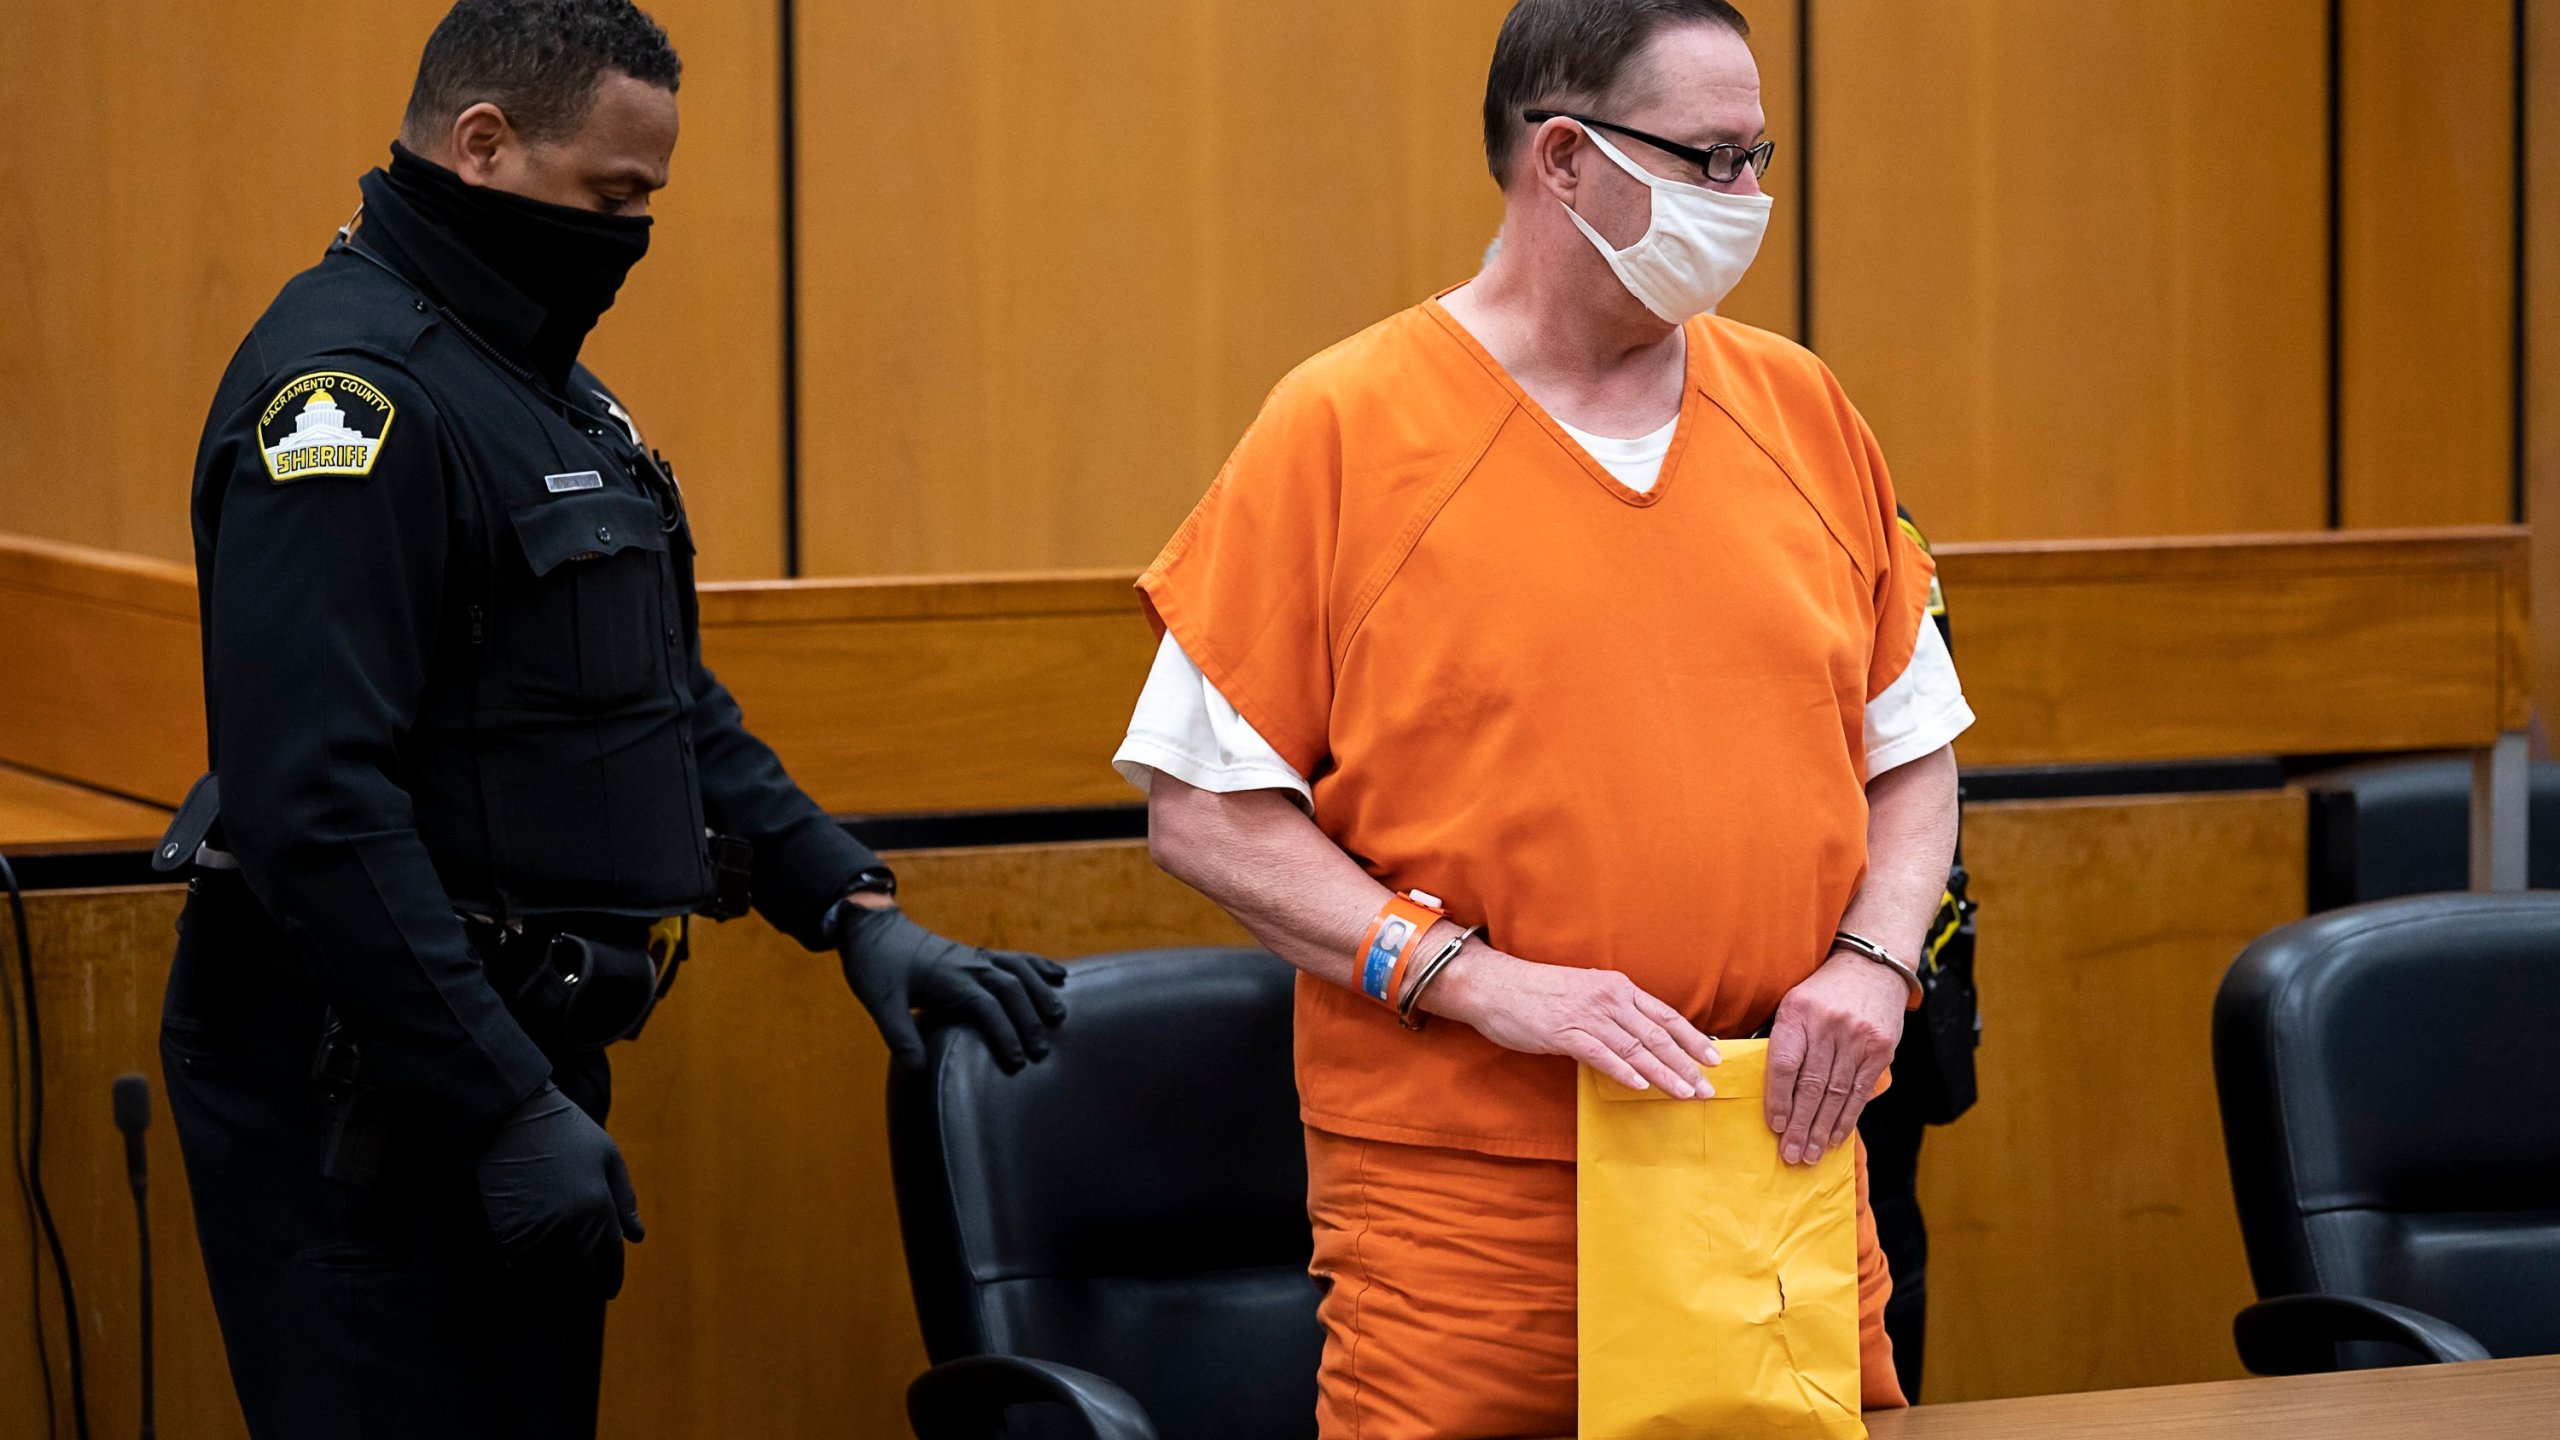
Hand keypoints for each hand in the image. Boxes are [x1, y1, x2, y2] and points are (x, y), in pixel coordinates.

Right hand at [474, 1083, 642, 1299]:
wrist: (513, 1116)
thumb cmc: (567, 1131)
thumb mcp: (608, 1157)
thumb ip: (624, 1200)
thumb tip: (637, 1237)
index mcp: (599, 1208)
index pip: (611, 1259)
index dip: (612, 1278)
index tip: (610, 1289)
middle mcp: (570, 1226)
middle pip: (583, 1275)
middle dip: (588, 1287)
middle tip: (589, 1292)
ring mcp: (537, 1231)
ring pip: (552, 1276)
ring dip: (559, 1285)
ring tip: (563, 1289)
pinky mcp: (507, 1231)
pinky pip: (521, 1265)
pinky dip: (530, 1272)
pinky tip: (535, 1269)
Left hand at [837, 903, 1067, 1071]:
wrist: (872, 928)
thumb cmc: (876, 966)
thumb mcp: (880, 1003)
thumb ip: (900, 1036)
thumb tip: (917, 1069)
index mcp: (949, 977)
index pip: (986, 1006)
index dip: (1004, 1033)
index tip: (1017, 1061)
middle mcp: (969, 964)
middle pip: (1011, 989)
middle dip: (1029, 1020)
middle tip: (1042, 1052)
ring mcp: (976, 956)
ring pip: (1020, 970)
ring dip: (1041, 991)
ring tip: (1059, 1015)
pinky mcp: (977, 954)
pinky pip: (1016, 958)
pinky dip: (1039, 966)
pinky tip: (1059, 975)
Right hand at [1426, 936, 1719, 1096]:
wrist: (1494, 985)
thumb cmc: (1536, 991)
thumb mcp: (1583, 991)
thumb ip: (1612, 1011)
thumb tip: (1638, 1037)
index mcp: (1616, 986)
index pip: (1665, 1014)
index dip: (1692, 1038)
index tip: (1714, 1058)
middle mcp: (1608, 997)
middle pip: (1657, 1034)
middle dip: (1686, 1063)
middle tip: (1707, 1087)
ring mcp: (1586, 1014)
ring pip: (1636, 1047)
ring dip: (1664, 1073)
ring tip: (1684, 1093)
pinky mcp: (1563, 1032)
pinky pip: (1601, 1054)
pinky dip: (1623, 1071)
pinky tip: (1641, 1086)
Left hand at [1766, 948, 1908, 1164]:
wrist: (1872, 967)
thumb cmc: (1823, 992)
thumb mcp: (1793, 1004)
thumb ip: (1782, 1041)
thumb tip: (1763, 1088)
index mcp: (1797, 1013)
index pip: (1784, 1063)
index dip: (1778, 1099)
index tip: (1775, 1126)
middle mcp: (1828, 1026)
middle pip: (1811, 1085)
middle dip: (1800, 1125)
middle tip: (1791, 1155)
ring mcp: (1857, 1038)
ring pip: (1836, 1093)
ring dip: (1822, 1129)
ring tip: (1811, 1155)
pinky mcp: (1880, 1049)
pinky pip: (1860, 1091)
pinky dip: (1847, 1118)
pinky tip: (1836, 1138)